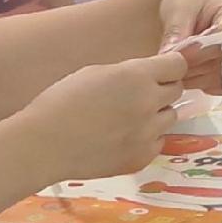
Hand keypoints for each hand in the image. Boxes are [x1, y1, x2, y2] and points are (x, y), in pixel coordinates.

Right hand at [22, 50, 188, 183]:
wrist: (43, 144)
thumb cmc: (60, 102)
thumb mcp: (95, 72)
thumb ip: (129, 73)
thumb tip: (148, 76)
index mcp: (136, 76)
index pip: (178, 65)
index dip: (170, 66)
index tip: (160, 71)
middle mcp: (148, 103)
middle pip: (177, 91)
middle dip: (162, 90)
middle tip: (138, 95)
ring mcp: (147, 133)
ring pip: (169, 118)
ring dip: (155, 115)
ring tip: (127, 119)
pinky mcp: (141, 157)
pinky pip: (157, 142)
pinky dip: (146, 139)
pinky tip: (123, 138)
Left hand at [154, 0, 221, 87]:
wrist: (197, 0)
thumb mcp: (179, 8)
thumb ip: (176, 31)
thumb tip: (169, 55)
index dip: (197, 54)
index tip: (174, 58)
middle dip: (195, 68)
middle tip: (171, 68)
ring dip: (200, 79)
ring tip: (179, 72)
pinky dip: (210, 86)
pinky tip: (194, 78)